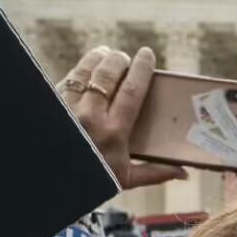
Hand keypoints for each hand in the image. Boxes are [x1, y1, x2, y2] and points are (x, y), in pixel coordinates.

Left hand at [59, 46, 187, 190]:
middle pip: (106, 74)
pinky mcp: (52, 104)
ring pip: (84, 71)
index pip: (131, 90)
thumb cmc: (93, 181)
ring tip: (106, 54)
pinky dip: (79, 71)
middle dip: (118, 59)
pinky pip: (67, 80)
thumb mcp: (125, 180)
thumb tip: (185, 172)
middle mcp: (90, 116)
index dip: (141, 68)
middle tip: (125, 57)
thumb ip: (155, 173)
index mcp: (114, 133)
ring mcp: (67, 108)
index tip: (148, 54)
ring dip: (97, 58)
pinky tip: (86, 69)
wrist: (56, 183)